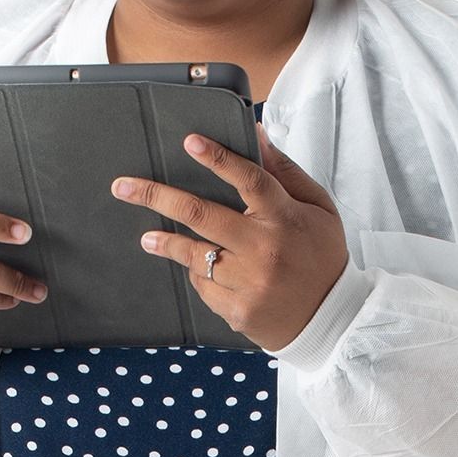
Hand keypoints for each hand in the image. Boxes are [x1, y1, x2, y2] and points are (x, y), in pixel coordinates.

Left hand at [110, 121, 347, 351]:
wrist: (334, 321)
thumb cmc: (323, 256)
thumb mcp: (317, 209)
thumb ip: (285, 172)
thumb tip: (257, 135)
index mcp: (286, 218)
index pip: (251, 180)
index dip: (219, 159)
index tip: (190, 142)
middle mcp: (265, 250)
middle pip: (202, 215)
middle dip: (157, 196)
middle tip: (123, 186)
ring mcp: (249, 283)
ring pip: (194, 254)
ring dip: (165, 242)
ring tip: (147, 236)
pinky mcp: (238, 311)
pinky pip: (203, 285)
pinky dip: (198, 272)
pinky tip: (198, 267)